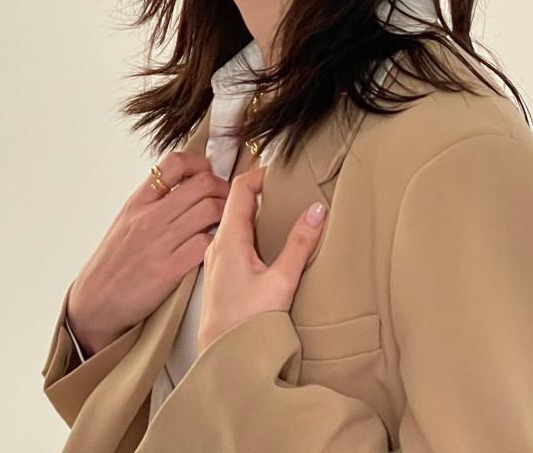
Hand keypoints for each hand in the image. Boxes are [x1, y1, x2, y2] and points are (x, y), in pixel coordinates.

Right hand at [67, 151, 230, 356]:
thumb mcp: (126, 220)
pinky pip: (206, 244)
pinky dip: (218, 241)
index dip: (199, 163)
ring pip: (210, 210)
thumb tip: (185, 184)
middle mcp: (150, 217)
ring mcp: (160, 242)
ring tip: (225, 222)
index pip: (175, 163)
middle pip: (202, 183)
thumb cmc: (113, 262)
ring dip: (226, 213)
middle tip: (225, 199)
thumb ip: (153, 201)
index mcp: (138, 202)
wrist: (95, 301)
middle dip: (222, 188)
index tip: (206, 173)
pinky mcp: (170, 269)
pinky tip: (216, 246)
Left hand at [197, 166, 327, 353]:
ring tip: (282, 212)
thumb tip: (316, 209)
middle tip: (287, 189)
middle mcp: (217, 244)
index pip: (240, 189)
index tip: (282, 173)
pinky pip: (233, 240)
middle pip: (236, 203)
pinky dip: (251, 231)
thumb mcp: (281, 281)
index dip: (260, 175)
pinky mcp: (220, 274)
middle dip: (261, 191)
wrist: (221, 359)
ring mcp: (216, 259)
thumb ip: (299, 244)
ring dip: (256, 213)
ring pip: (234, 222)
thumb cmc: (246, 324)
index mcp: (228, 238)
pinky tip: (268, 245)